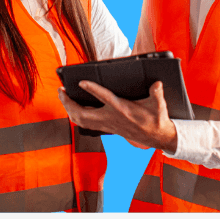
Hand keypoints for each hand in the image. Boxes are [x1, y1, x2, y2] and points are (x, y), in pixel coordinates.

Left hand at [58, 81, 177, 153]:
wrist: (156, 137)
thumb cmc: (156, 119)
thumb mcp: (159, 105)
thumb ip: (157, 93)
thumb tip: (157, 83)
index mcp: (122, 109)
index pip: (105, 98)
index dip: (92, 89)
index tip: (81, 81)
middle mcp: (110, 118)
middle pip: (83, 113)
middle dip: (68, 102)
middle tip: (60, 90)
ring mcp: (106, 124)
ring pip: (80, 120)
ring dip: (68, 109)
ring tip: (62, 96)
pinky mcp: (105, 127)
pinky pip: (84, 123)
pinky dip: (75, 115)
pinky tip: (71, 107)